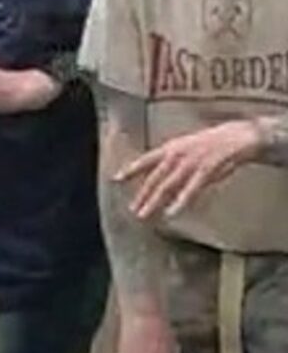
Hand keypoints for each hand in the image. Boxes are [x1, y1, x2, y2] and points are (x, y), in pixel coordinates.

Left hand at [116, 120, 262, 218]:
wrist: (238, 137)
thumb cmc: (212, 144)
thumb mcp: (186, 147)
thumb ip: (171, 160)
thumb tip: (157, 174)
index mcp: (171, 148)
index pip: (146, 159)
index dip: (131, 169)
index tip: (115, 178)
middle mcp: (176, 155)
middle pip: (154, 178)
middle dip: (142, 195)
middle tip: (132, 210)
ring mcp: (190, 163)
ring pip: (167, 186)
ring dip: (154, 202)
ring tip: (143, 215)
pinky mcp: (205, 172)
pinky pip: (190, 190)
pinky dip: (180, 202)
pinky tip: (172, 212)